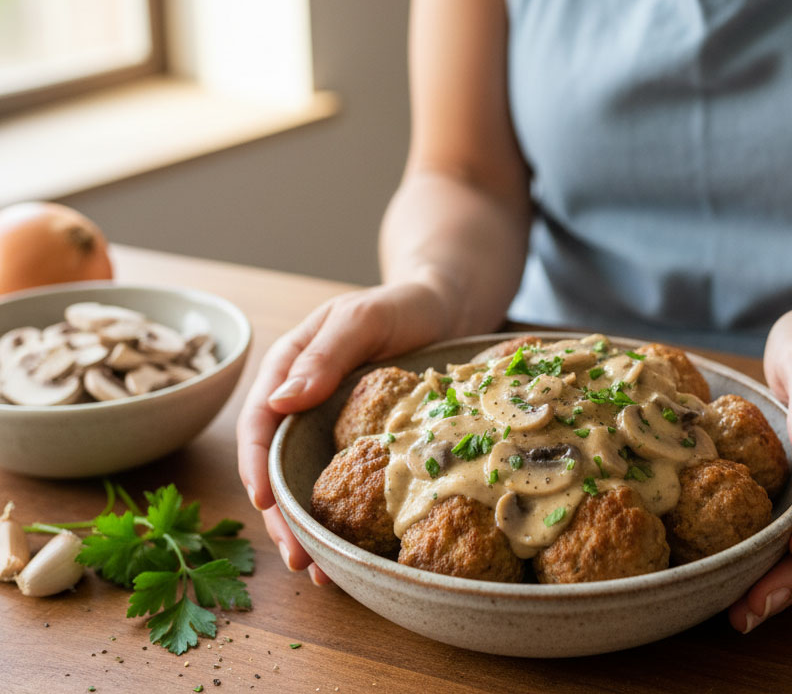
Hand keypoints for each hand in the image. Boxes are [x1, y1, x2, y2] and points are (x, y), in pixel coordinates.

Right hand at [236, 280, 450, 582]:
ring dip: (307, 527)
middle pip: (276, 463)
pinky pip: (344, 482)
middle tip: (295, 558)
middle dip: (279, 514)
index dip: (256, 464)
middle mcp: (304, 398)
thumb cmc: (405, 304)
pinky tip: (349, 550)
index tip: (263, 503)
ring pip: (306, 481)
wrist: (450, 306)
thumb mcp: (364, 320)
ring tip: (317, 571)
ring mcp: (331, 422)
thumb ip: (324, 356)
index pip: (260, 419)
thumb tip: (278, 402)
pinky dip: (342, 517)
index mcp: (291, 364)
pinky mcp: (360, 440)